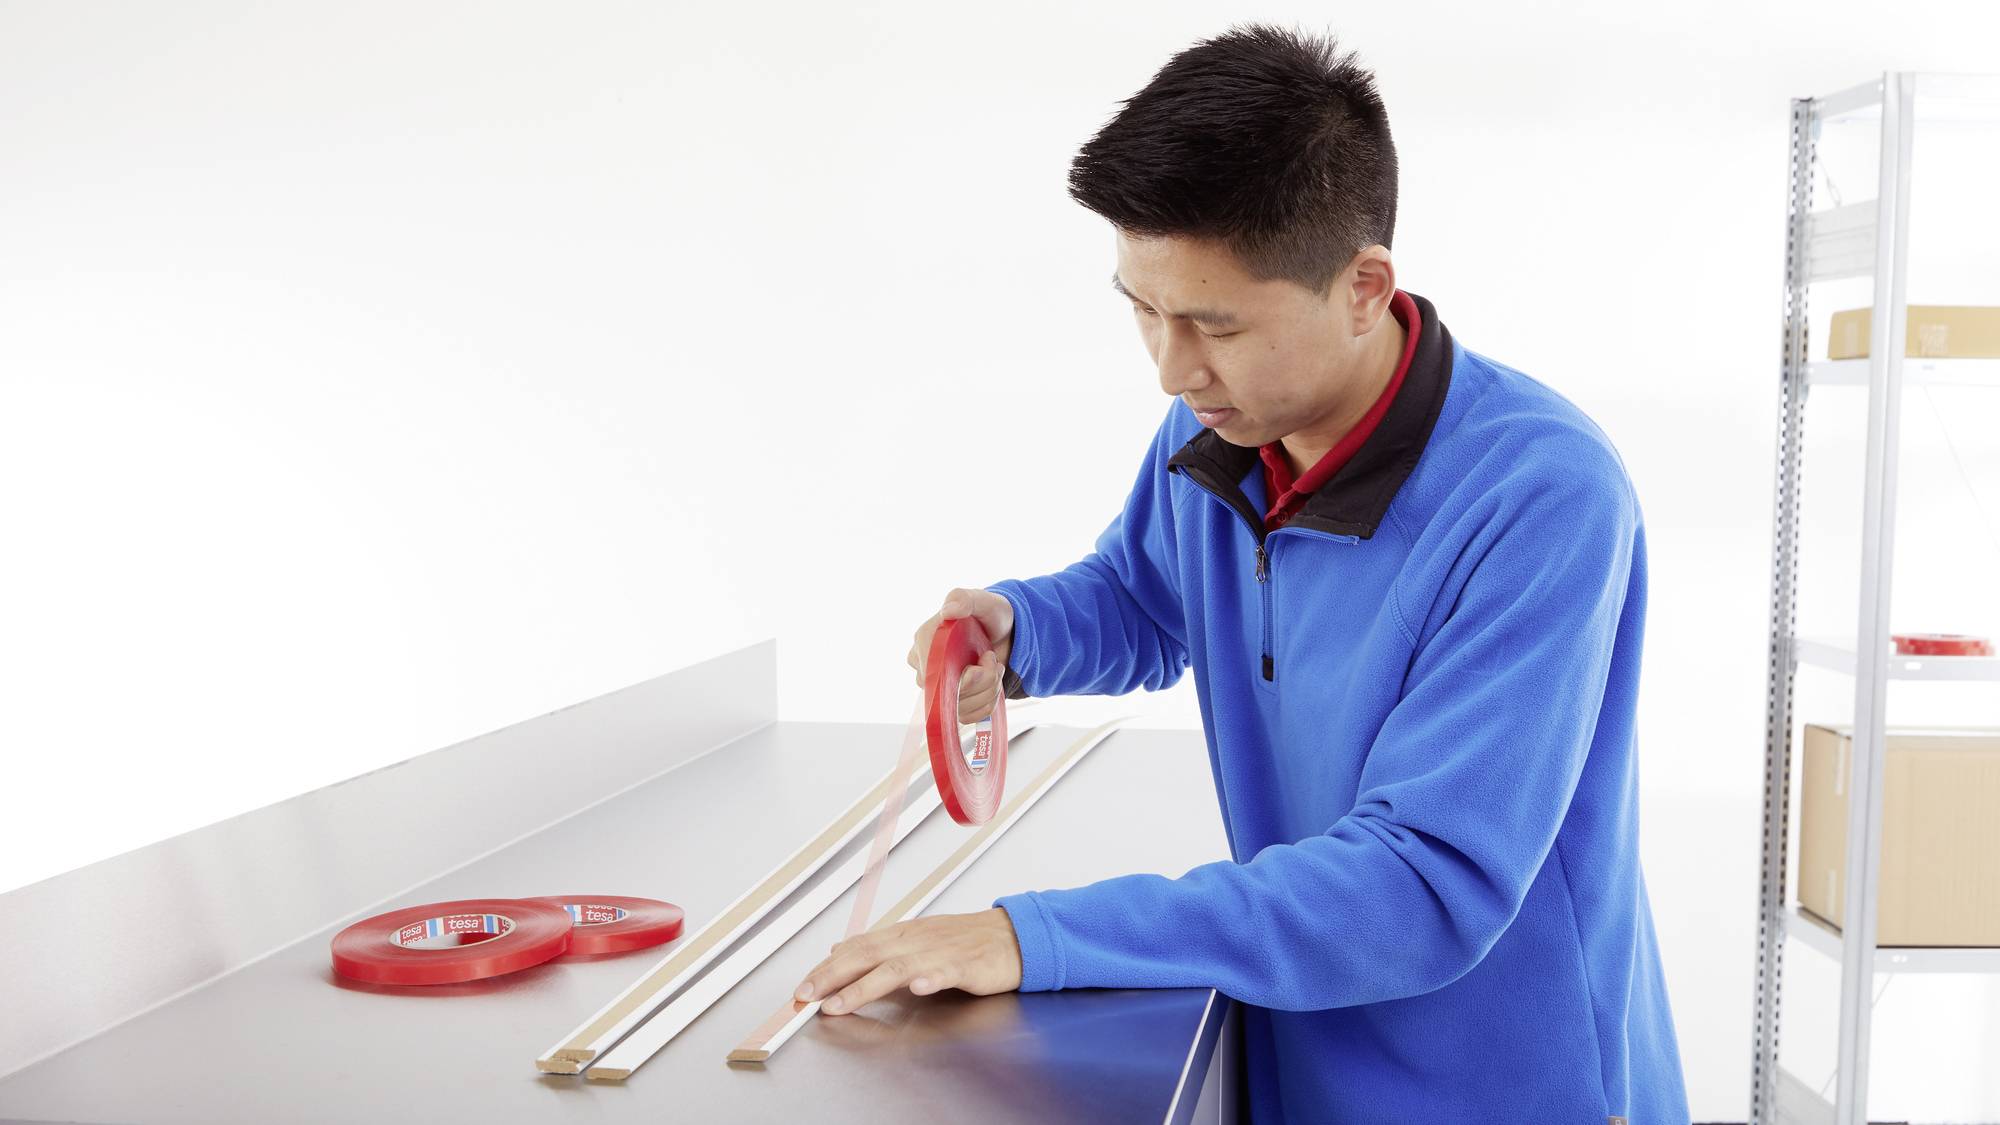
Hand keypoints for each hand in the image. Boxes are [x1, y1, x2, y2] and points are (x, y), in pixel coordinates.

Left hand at [793, 908, 1024, 1014]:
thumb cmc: (966, 941)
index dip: (826, 967)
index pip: (856, 948)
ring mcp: (941, 952)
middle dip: (832, 976)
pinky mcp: (967, 965)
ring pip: (897, 967)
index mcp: (903, 935)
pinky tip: (919, 988)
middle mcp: (916, 940)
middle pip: (867, 955)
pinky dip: (931, 978)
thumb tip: (839, 949)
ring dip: (865, 985)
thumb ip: (878, 946)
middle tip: (806, 996)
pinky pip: (947, 971)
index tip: (802, 987)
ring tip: (840, 1003)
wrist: (1014, 936)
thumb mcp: (916, 939)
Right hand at [908, 588, 1015, 723]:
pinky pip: (967, 716)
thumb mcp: (982, 601)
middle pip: (947, 693)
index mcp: (924, 641)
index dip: (964, 674)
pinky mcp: (950, 703)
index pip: (934, 672)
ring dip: (988, 690)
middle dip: (982, 680)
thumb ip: (964, 599)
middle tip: (993, 661)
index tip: (986, 656)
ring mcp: (937, 687)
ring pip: (960, 707)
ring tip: (995, 668)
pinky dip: (987, 702)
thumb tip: (948, 611)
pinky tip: (992, 683)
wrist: (1006, 635)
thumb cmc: (988, 616)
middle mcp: (925, 667)